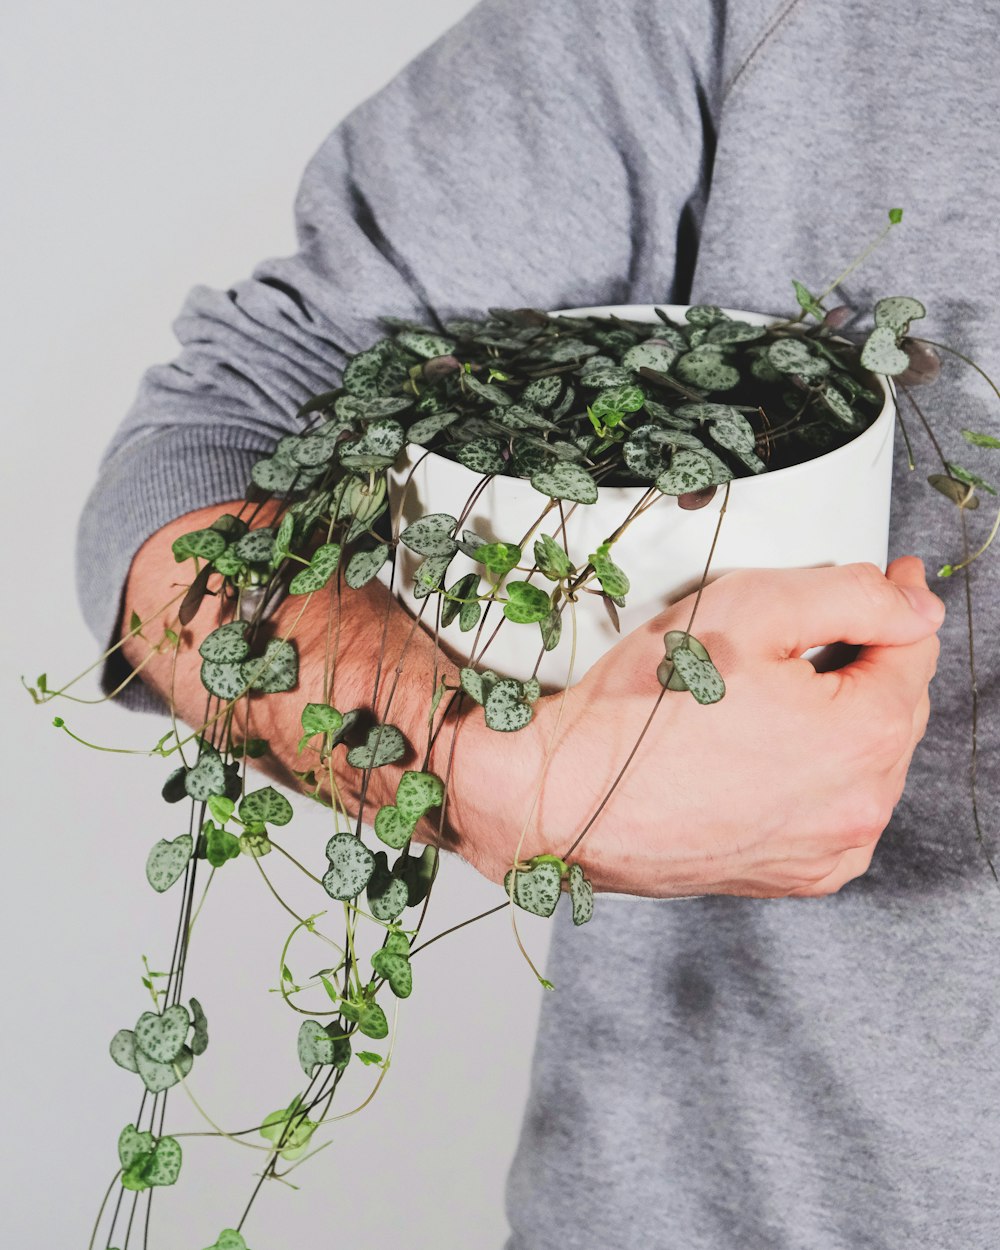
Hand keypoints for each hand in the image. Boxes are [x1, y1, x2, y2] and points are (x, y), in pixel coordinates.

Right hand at [467, 558, 943, 898]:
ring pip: (865, 761)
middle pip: (893, 707)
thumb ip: (852, 595)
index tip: (888, 579)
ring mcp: (827, 851)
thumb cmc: (638, 710)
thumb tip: (917, 605)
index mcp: (864, 737)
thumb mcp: (750, 609)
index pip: (914, 650)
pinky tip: (760, 751)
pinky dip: (815, 774)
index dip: (898, 602)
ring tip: (763, 698)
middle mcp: (859, 808)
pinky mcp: (794, 875)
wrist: (566, 795)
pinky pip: (833, 809)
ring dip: (839, 720)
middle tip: (799, 635)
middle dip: (862, 662)